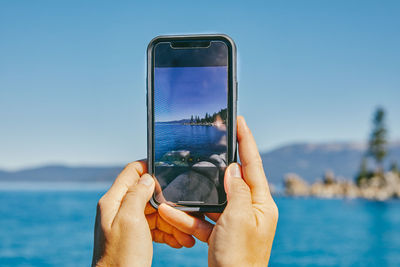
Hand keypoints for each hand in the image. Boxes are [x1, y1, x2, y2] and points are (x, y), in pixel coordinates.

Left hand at [92, 161, 194, 266]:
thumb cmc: (122, 256)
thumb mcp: (130, 220)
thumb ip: (137, 194)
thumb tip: (147, 177)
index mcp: (113, 201)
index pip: (131, 172)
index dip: (148, 166)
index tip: (168, 168)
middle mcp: (119, 210)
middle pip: (146, 194)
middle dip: (166, 202)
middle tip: (184, 210)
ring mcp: (127, 224)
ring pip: (154, 212)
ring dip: (171, 221)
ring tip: (186, 235)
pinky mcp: (135, 237)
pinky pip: (154, 228)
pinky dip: (167, 233)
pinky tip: (179, 241)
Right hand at [158, 116, 278, 266]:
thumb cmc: (240, 258)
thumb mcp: (238, 219)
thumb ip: (237, 189)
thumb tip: (234, 168)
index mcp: (261, 204)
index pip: (254, 164)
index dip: (246, 140)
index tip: (239, 120)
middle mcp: (251, 210)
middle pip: (233, 179)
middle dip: (218, 163)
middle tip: (211, 141)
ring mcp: (236, 222)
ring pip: (213, 200)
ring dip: (193, 196)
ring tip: (177, 184)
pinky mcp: (222, 234)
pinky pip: (203, 219)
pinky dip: (188, 216)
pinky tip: (169, 212)